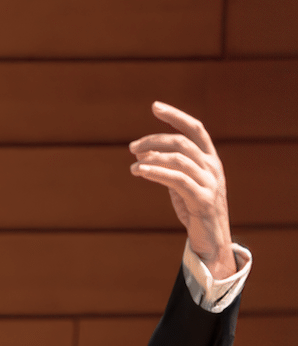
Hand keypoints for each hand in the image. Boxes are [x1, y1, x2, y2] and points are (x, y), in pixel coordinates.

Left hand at [130, 101, 235, 279]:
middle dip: (155, 141)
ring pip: (180, 159)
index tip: (155, 106)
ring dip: (153, 159)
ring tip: (133, 166)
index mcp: (209, 159)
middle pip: (182, 143)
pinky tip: (141, 172)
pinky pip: (178, 180)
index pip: (195, 129)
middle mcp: (212, 166)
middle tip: (132, 147)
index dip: (176, 116)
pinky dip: (157, 173)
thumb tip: (141, 153)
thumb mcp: (180, 184)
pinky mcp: (203, 199)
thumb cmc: (194, 209)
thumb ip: (167, 167)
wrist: (211, 239)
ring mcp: (210, 182)